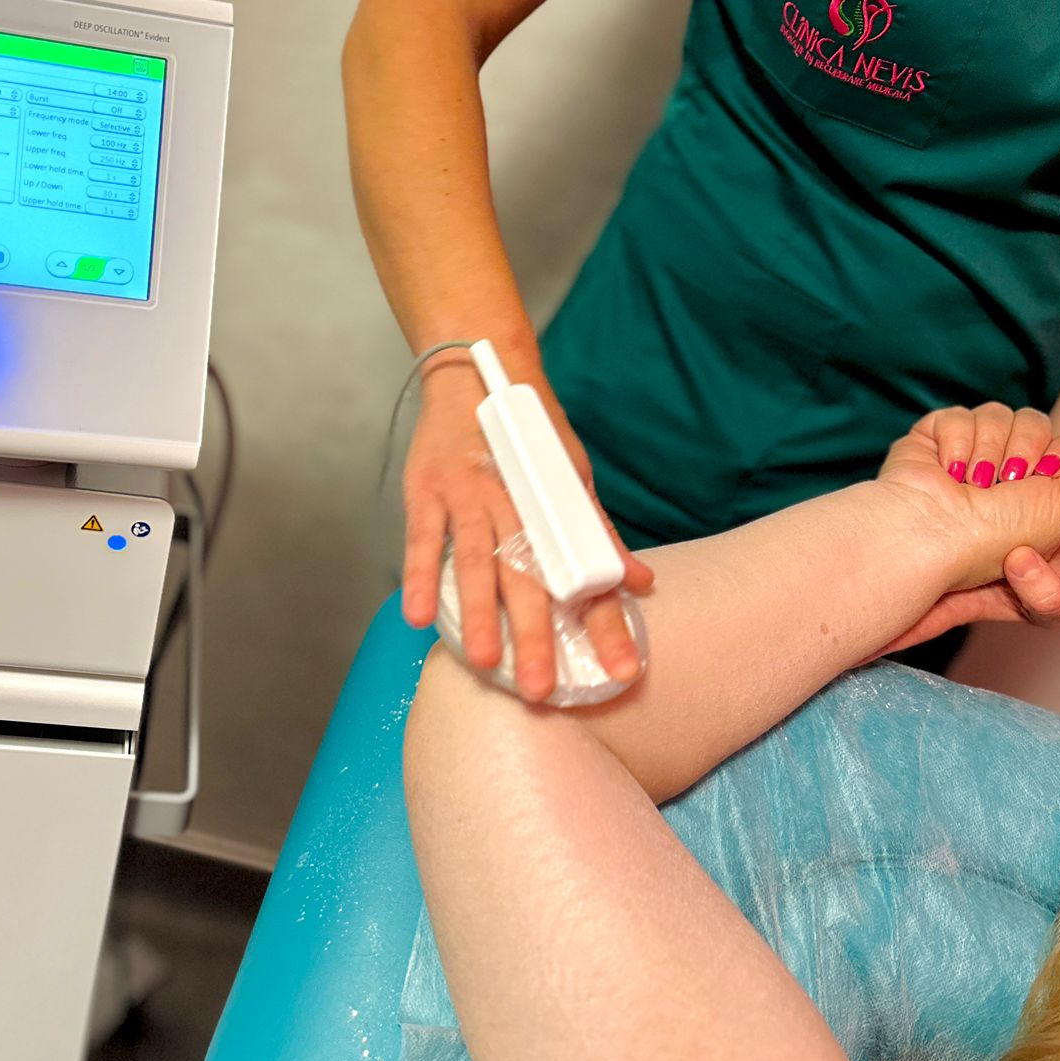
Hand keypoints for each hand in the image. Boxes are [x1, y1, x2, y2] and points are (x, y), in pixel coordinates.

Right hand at [401, 352, 653, 700]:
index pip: (590, 574)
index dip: (608, 624)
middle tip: (542, 689)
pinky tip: (419, 617)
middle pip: (530, 578)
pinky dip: (422, 575)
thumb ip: (597, 533)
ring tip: (484, 663)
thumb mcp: (573, 478)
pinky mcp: (429, 490)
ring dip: (480, 613)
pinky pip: (424, 539)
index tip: (623, 671)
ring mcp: (470, 496)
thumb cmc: (528, 434)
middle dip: (538, 635)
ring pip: (478, 562)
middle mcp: (517, 504)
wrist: (478, 372)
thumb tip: (640, 581)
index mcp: (558, 506)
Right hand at [875, 407, 1059, 653]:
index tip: (1042, 483)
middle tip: (1005, 486)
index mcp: (1037, 495)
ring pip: (1000, 415)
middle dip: (1024, 455)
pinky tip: (946, 472)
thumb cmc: (992, 538)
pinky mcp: (934, 441)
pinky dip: (954, 443)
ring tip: (971, 484)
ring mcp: (968, 456)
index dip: (1058, 463)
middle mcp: (1004, 474)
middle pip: (1037, 425)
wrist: (927, 536)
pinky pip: (958, 416)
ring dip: (988, 452)